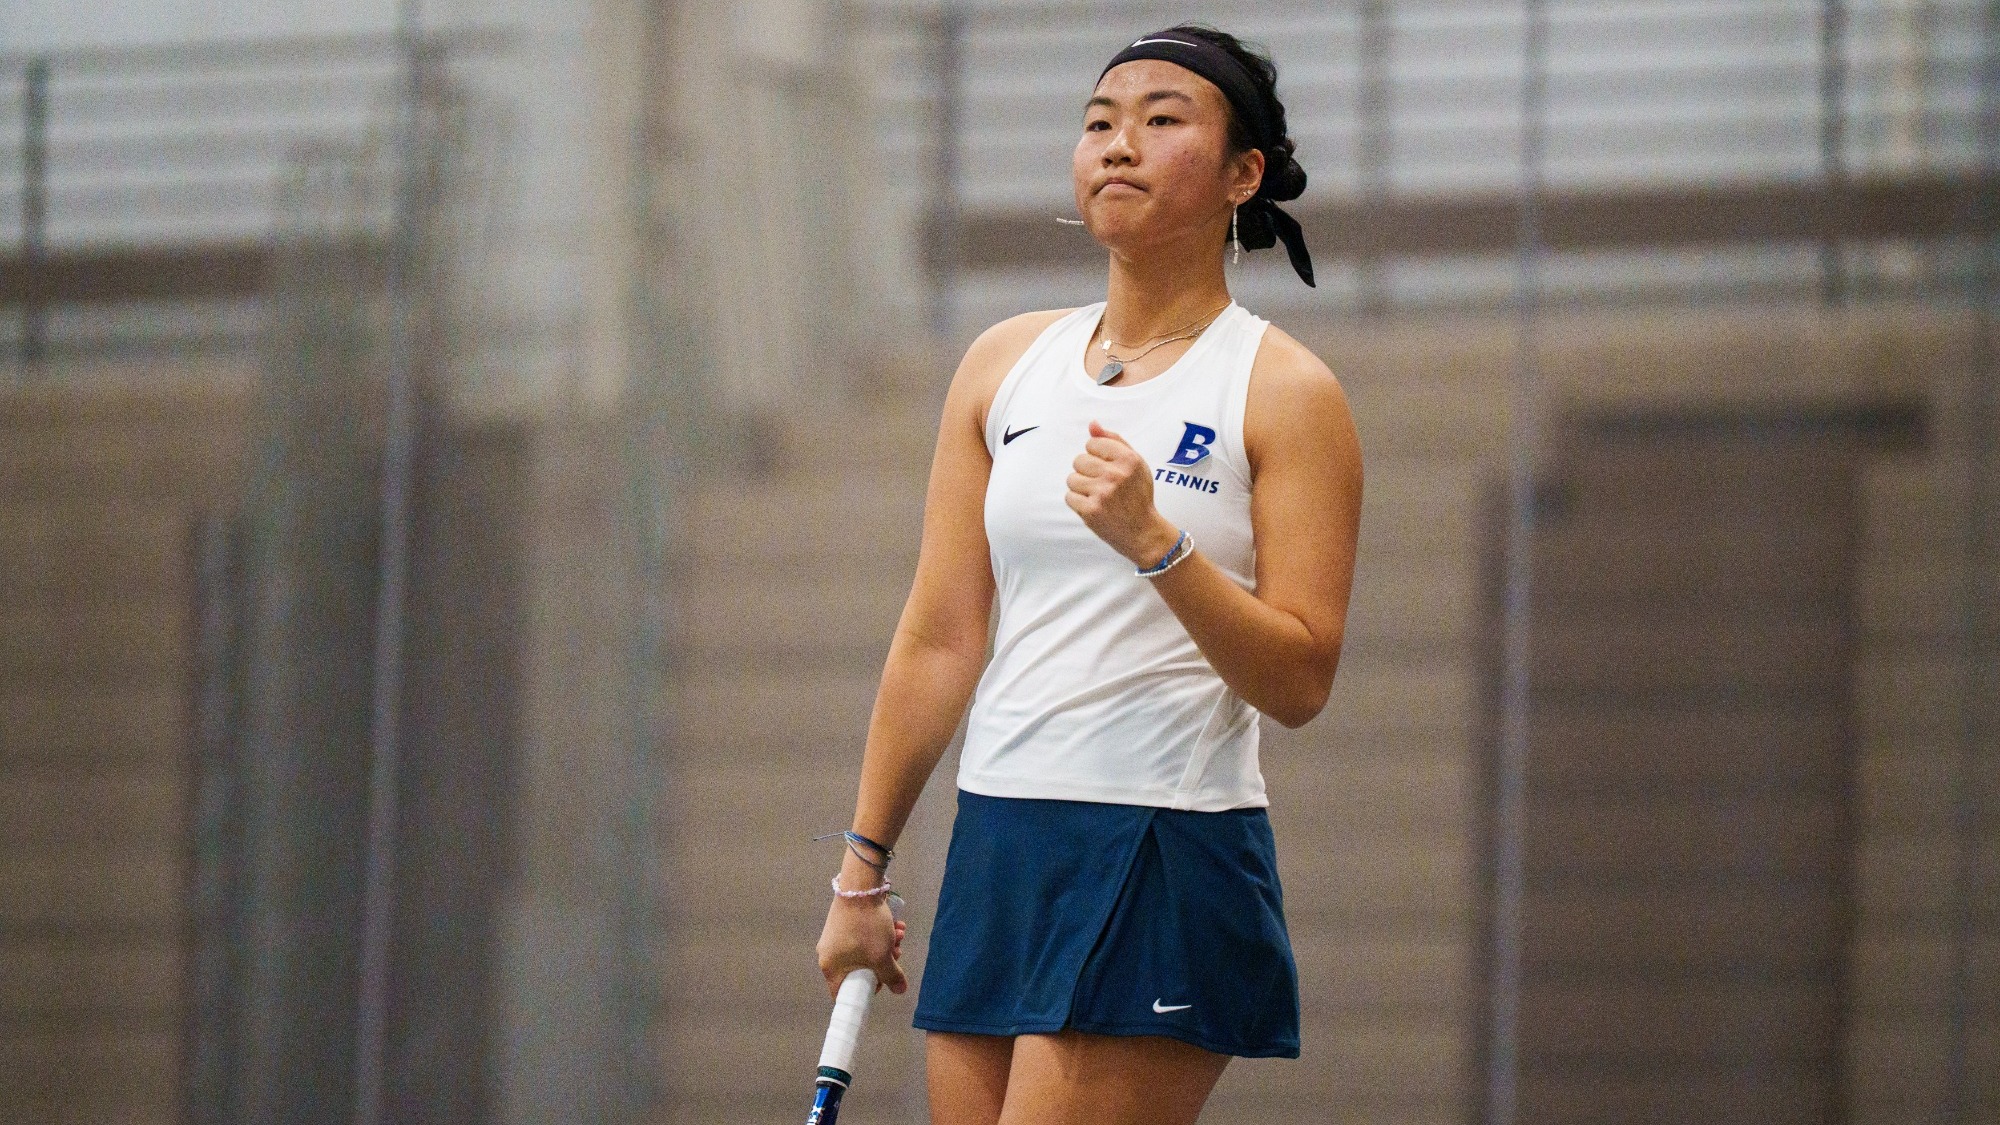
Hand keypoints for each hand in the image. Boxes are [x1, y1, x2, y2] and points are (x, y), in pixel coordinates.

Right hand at [816, 886, 907, 999]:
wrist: (860, 887)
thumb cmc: (866, 928)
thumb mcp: (882, 955)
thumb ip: (891, 976)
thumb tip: (900, 991)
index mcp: (830, 967)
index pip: (843, 992)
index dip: (864, 991)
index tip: (881, 982)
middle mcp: (828, 954)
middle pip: (859, 970)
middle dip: (882, 962)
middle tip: (897, 953)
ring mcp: (835, 937)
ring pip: (864, 952)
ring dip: (885, 945)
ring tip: (900, 935)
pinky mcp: (844, 923)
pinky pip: (862, 937)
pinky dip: (879, 934)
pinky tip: (895, 924)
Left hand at [1065, 421, 1179, 565]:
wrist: (1142, 531)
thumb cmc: (1138, 495)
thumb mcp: (1135, 463)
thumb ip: (1114, 441)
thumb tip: (1092, 424)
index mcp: (1129, 459)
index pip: (1092, 443)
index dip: (1096, 455)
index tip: (1107, 468)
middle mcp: (1116, 474)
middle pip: (1079, 460)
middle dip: (1087, 471)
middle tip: (1102, 484)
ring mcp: (1102, 493)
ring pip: (1071, 479)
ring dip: (1081, 487)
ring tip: (1098, 496)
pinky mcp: (1091, 511)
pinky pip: (1069, 497)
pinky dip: (1078, 503)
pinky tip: (1093, 506)